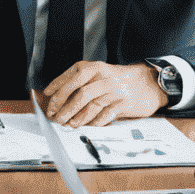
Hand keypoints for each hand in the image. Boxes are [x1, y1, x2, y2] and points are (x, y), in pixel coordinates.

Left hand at [41, 61, 164, 126]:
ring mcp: (114, 90)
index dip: (57, 86)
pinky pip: (104, 115)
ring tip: (68, 123)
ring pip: (91, 105)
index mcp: (95, 67)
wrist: (147, 84)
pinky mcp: (123, 104)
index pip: (72, 76)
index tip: (47, 96)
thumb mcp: (100, 75)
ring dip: (76, 117)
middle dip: (64, 106)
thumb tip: (60, 98)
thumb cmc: (118, 81)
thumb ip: (82, 83)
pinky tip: (86, 125)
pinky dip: (93, 122)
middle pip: (79, 92)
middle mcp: (104, 77)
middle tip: (55, 115)